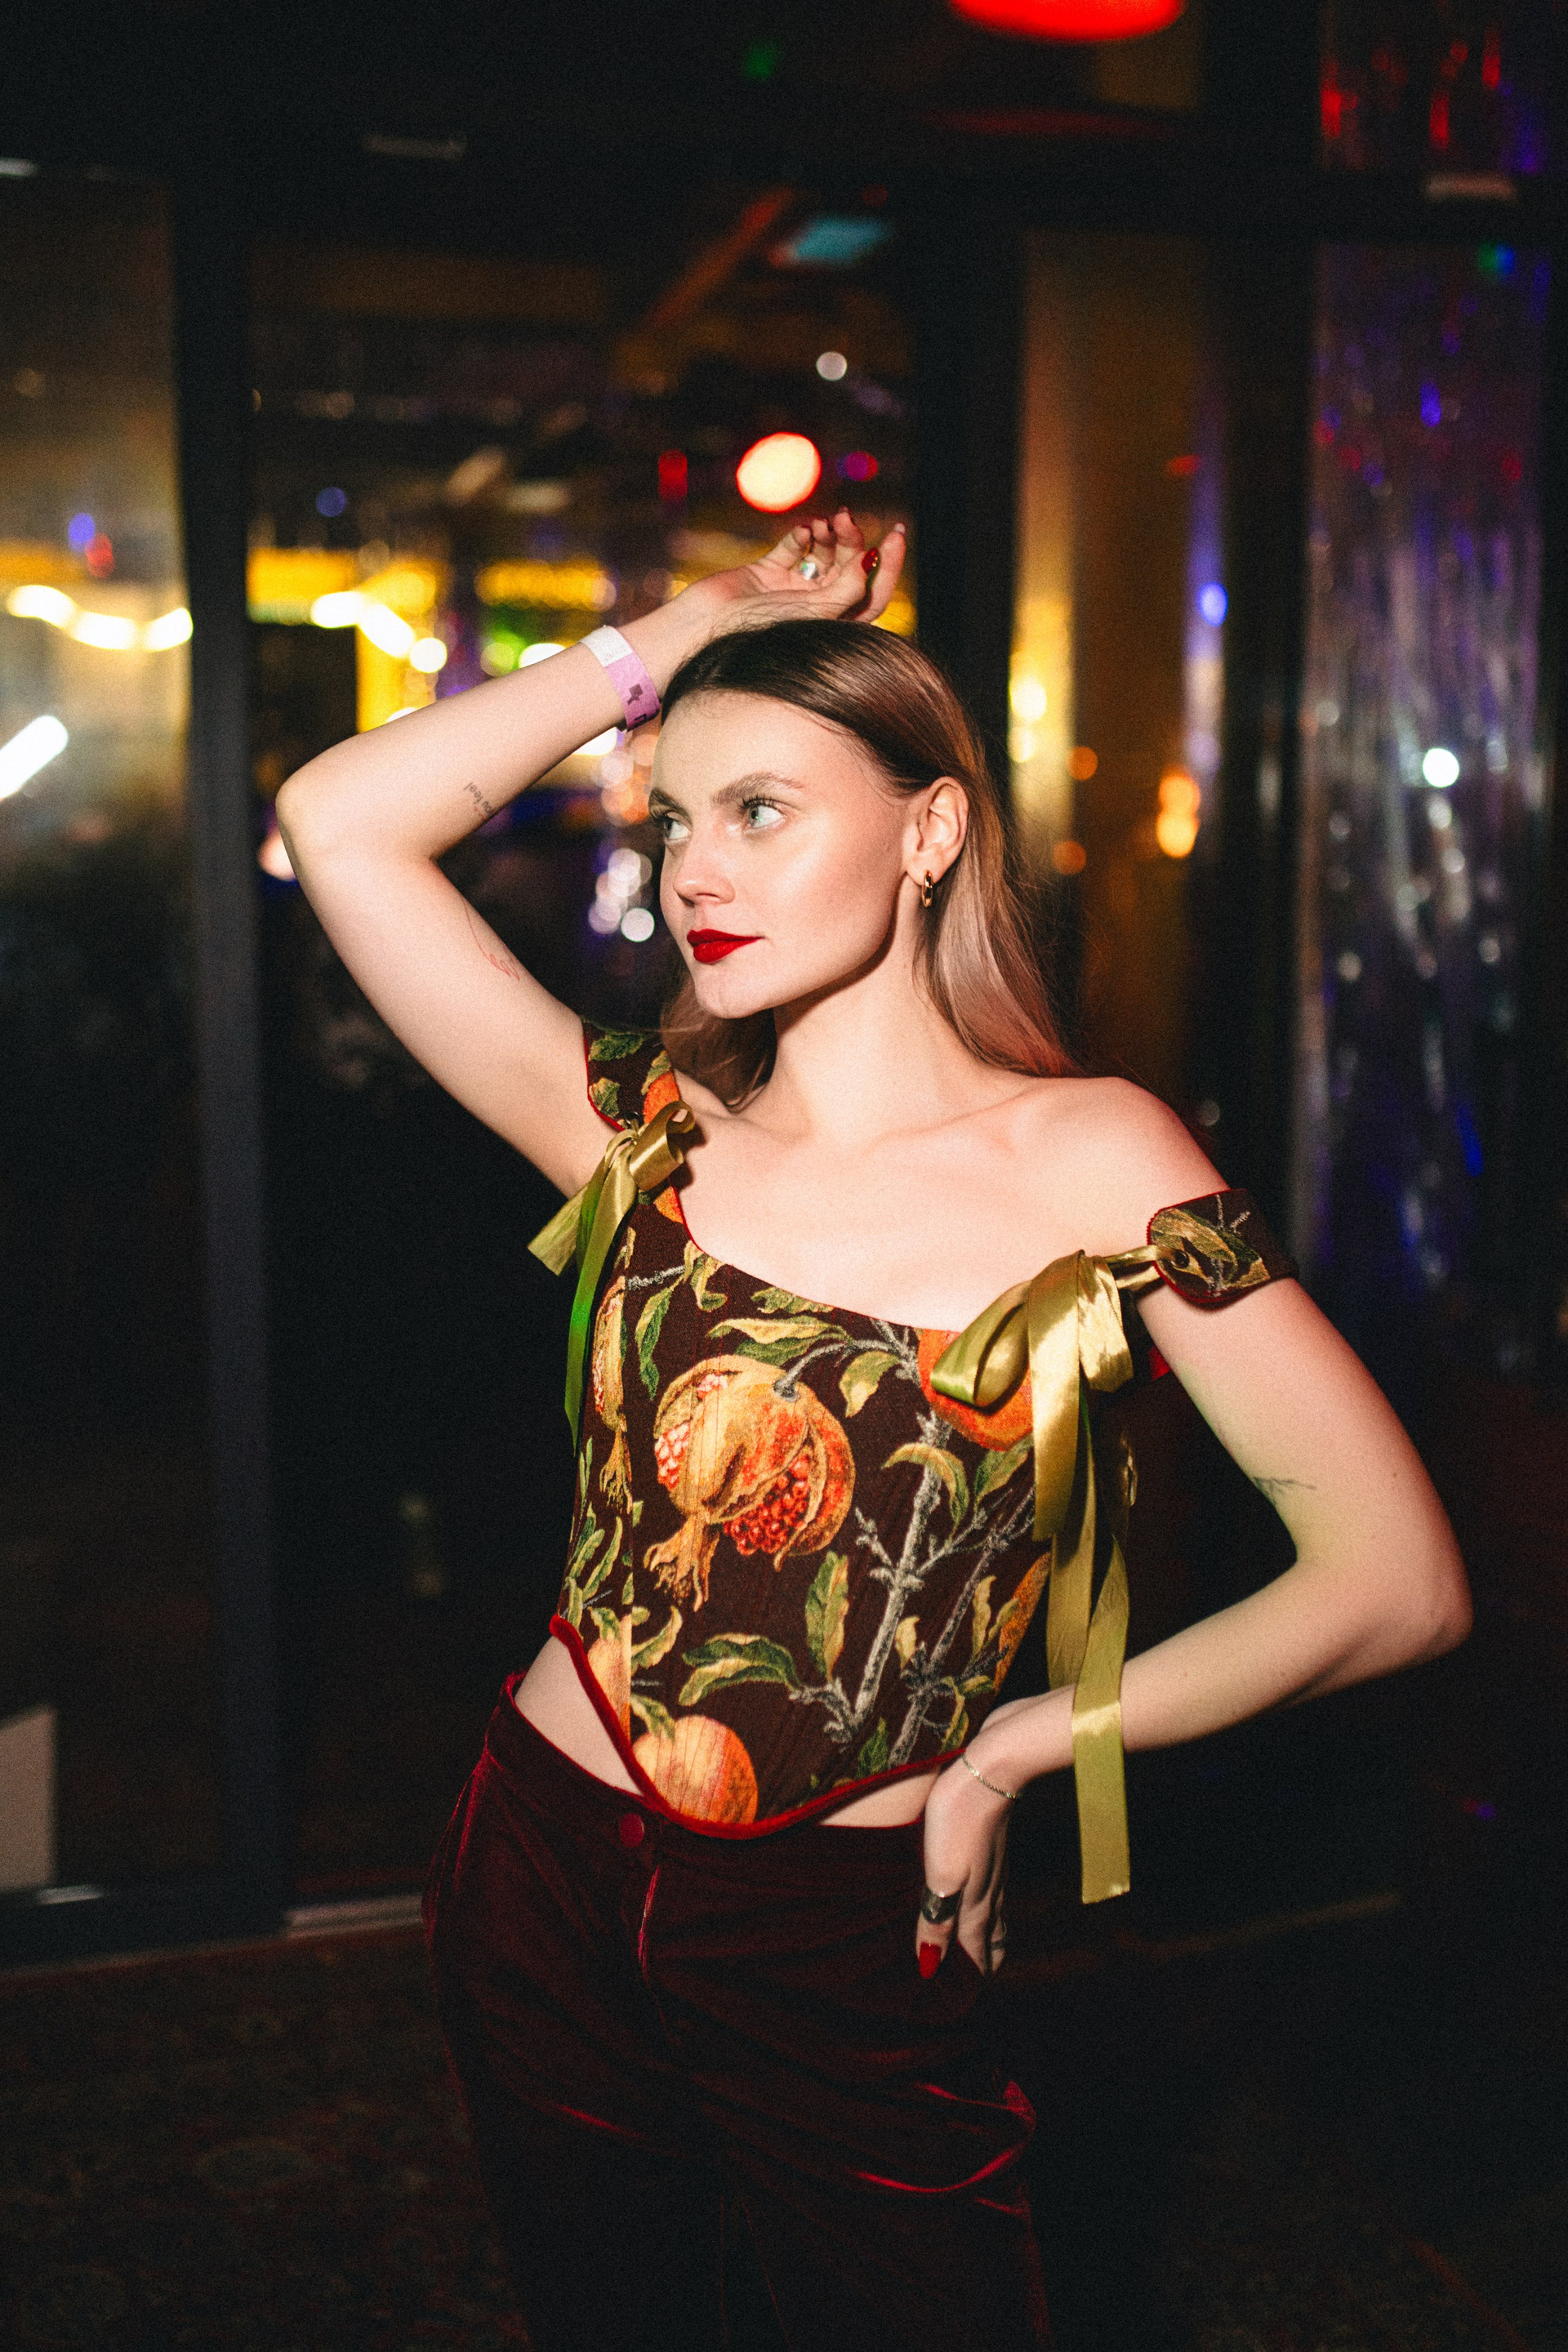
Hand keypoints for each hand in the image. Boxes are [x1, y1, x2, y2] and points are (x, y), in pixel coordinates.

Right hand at [674, 506, 906, 646]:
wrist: (706, 629)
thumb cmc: (761, 630)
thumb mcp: (814, 612)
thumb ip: (847, 589)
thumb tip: (872, 560)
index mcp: (833, 626)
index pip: (872, 595)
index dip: (888, 566)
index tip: (895, 535)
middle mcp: (816, 609)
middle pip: (849, 569)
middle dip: (852, 541)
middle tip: (845, 518)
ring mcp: (792, 591)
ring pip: (823, 555)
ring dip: (829, 535)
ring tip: (824, 522)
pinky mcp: (768, 573)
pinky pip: (792, 549)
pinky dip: (802, 536)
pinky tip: (804, 530)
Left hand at [916, 1747, 1013, 1979]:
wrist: (992, 1767)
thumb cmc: (960, 1820)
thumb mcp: (941, 1874)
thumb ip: (936, 1920)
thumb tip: (929, 1967)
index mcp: (976, 1903)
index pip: (976, 1953)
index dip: (968, 1978)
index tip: (958, 2001)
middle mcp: (991, 1890)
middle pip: (991, 1937)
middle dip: (982, 1961)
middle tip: (970, 1981)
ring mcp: (996, 1865)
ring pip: (995, 1913)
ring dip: (984, 1934)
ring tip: (973, 1947)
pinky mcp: (993, 1843)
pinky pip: (992, 1887)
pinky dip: (984, 1904)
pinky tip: (974, 1892)